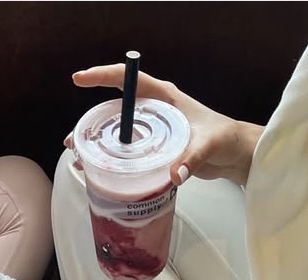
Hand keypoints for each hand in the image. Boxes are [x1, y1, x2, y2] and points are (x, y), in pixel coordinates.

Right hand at [68, 66, 262, 185]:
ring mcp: (153, 129)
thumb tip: (175, 175)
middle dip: (92, 121)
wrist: (234, 154)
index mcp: (164, 97)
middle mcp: (155, 109)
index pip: (128, 80)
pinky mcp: (155, 147)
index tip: (80, 80)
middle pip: (116, 108)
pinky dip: (113, 159)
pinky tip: (99, 172)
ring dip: (98, 143)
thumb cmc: (224, 139)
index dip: (102, 76)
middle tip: (73, 140)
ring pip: (119, 131)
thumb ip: (192, 158)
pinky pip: (128, 149)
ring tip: (80, 159)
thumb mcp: (209, 144)